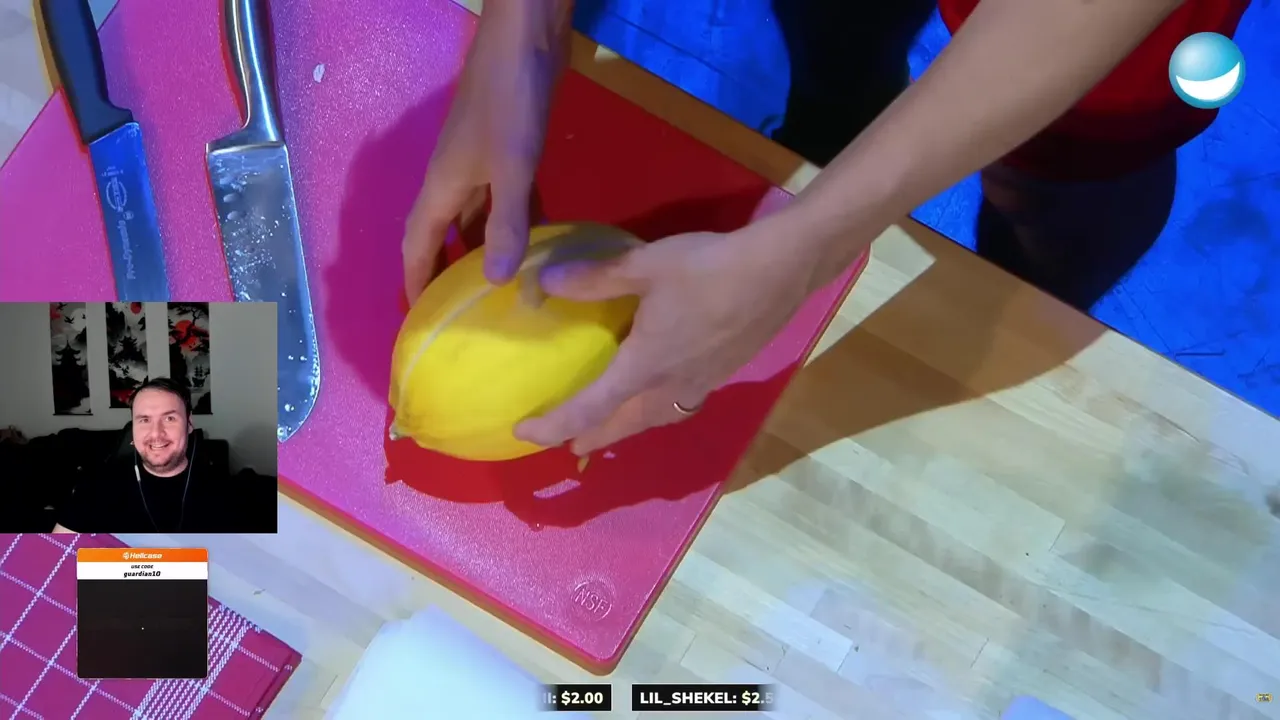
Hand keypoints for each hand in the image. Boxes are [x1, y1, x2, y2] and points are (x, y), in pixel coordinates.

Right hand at [401, 5, 566, 299]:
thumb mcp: (512, 167)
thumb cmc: (510, 101)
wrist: (526, 39)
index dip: (415, 282)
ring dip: (484, 252)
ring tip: (500, 292)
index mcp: (442, 186)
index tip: (421, 320)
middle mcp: (454, 180)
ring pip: (476, 221)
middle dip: (447, 274)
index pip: (417, 246)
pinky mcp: (509, 152)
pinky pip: (505, 201)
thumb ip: (505, 225)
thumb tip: (493, 282)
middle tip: (463, 315)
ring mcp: (481, 164)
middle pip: (443, 237)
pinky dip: (514, 225)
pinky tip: (536, 247)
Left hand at [514, 223, 821, 454]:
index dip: (554, 425)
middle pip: (624, 427)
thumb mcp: (645, 265)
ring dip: (627, 429)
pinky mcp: (723, 372)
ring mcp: (701, 382)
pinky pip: (679, 404)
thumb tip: (546, 282)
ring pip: (655, 420)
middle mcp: (671, 385)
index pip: (590, 408)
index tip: (526, 432)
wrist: (782, 269)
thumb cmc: (710, 267)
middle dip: (593, 438)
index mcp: (645, 366)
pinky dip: (657, 410)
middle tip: (569, 445)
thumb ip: (595, 277)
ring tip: (611, 426)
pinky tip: (662, 391)